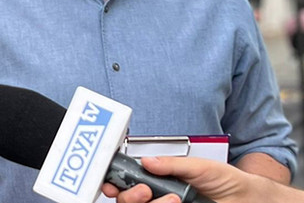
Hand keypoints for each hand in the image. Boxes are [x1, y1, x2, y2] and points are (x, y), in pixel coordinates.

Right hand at [101, 156, 272, 202]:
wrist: (248, 200)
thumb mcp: (199, 166)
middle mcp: (159, 197)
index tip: (113, 182)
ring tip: (173, 199)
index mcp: (160, 179)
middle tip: (145, 191)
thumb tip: (148, 161)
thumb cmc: (227, 182)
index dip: (116, 182)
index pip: (129, 181)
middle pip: (127, 200)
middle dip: (129, 195)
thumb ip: (172, 164)